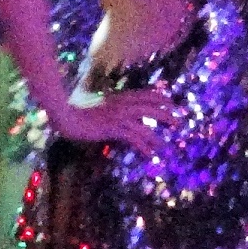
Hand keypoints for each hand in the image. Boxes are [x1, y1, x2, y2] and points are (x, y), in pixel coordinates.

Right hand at [48, 86, 179, 155]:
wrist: (68, 116)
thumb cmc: (81, 111)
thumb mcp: (102, 105)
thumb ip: (115, 105)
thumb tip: (125, 110)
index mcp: (120, 97)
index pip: (145, 94)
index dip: (160, 97)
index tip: (171, 102)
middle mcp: (122, 104)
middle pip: (150, 106)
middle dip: (166, 113)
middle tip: (179, 121)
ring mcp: (118, 116)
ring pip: (144, 124)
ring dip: (156, 135)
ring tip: (166, 145)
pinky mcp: (113, 128)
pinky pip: (132, 137)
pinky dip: (143, 146)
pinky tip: (150, 154)